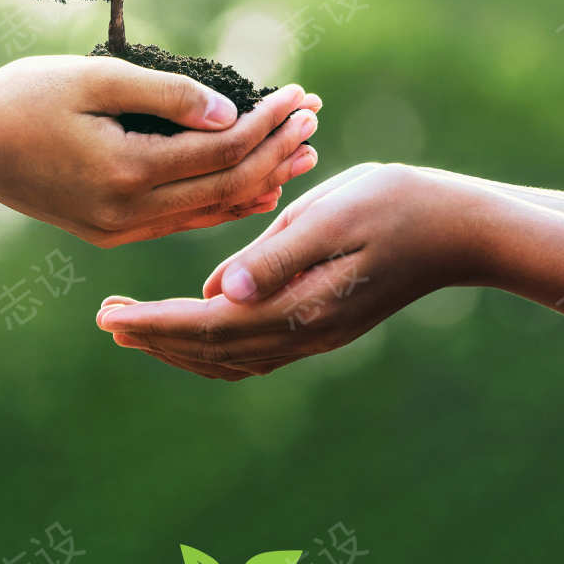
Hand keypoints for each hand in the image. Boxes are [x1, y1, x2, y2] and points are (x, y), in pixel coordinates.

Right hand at [0, 53, 319, 242]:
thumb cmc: (24, 97)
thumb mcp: (94, 77)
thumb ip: (165, 93)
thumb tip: (231, 109)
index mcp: (127, 172)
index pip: (221, 150)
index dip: (267, 123)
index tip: (300, 94)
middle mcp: (130, 213)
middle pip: (226, 187)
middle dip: (275, 152)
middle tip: (314, 119)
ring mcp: (122, 231)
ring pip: (210, 212)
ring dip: (259, 181)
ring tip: (302, 154)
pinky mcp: (115, 233)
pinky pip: (184, 221)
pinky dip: (223, 203)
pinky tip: (255, 188)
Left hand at [96, 154, 459, 364]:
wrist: (457, 230)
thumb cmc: (396, 204)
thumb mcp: (332, 214)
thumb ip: (275, 255)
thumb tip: (218, 289)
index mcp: (298, 307)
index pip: (207, 325)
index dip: (154, 322)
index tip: (108, 314)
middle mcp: (301, 335)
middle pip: (209, 351)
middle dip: (154, 337)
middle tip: (106, 317)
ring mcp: (312, 337)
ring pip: (227, 358)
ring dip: (178, 346)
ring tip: (136, 324)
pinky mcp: (319, 327)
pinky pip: (251, 351)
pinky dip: (211, 345)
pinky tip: (194, 324)